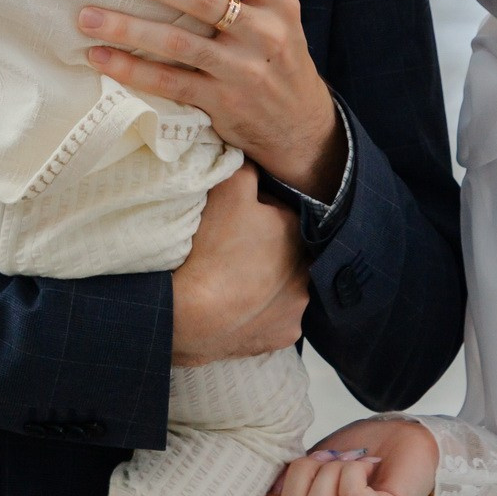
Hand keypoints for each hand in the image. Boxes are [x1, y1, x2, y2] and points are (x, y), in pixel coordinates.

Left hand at [79, 0, 344, 198]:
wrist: (300, 126)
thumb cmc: (276, 58)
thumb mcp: (278, 18)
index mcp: (280, 4)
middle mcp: (265, 35)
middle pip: (202, 0)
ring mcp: (243, 72)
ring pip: (178, 44)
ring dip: (128, 28)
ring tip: (87, 17)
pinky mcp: (222, 103)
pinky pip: (169, 83)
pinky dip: (132, 70)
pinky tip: (101, 57)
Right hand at [170, 167, 307, 366]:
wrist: (189, 314)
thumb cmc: (211, 248)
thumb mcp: (226, 188)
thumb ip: (246, 167)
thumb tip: (255, 159)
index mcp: (295, 231)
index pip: (278, 214)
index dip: (255, 215)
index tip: (233, 222)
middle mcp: (307, 269)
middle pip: (284, 251)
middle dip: (266, 250)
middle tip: (232, 252)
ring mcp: (297, 306)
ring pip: (284, 286)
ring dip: (267, 283)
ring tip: (234, 282)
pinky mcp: (284, 336)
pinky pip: (275, 319)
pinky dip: (261, 314)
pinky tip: (239, 308)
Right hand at [255, 418, 438, 495]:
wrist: (401, 433)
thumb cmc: (357, 448)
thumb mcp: (310, 464)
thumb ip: (287, 482)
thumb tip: (271, 491)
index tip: (287, 477)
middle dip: (302, 472)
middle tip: (327, 461)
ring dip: (330, 470)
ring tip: (350, 463)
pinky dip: (352, 470)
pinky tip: (366, 466)